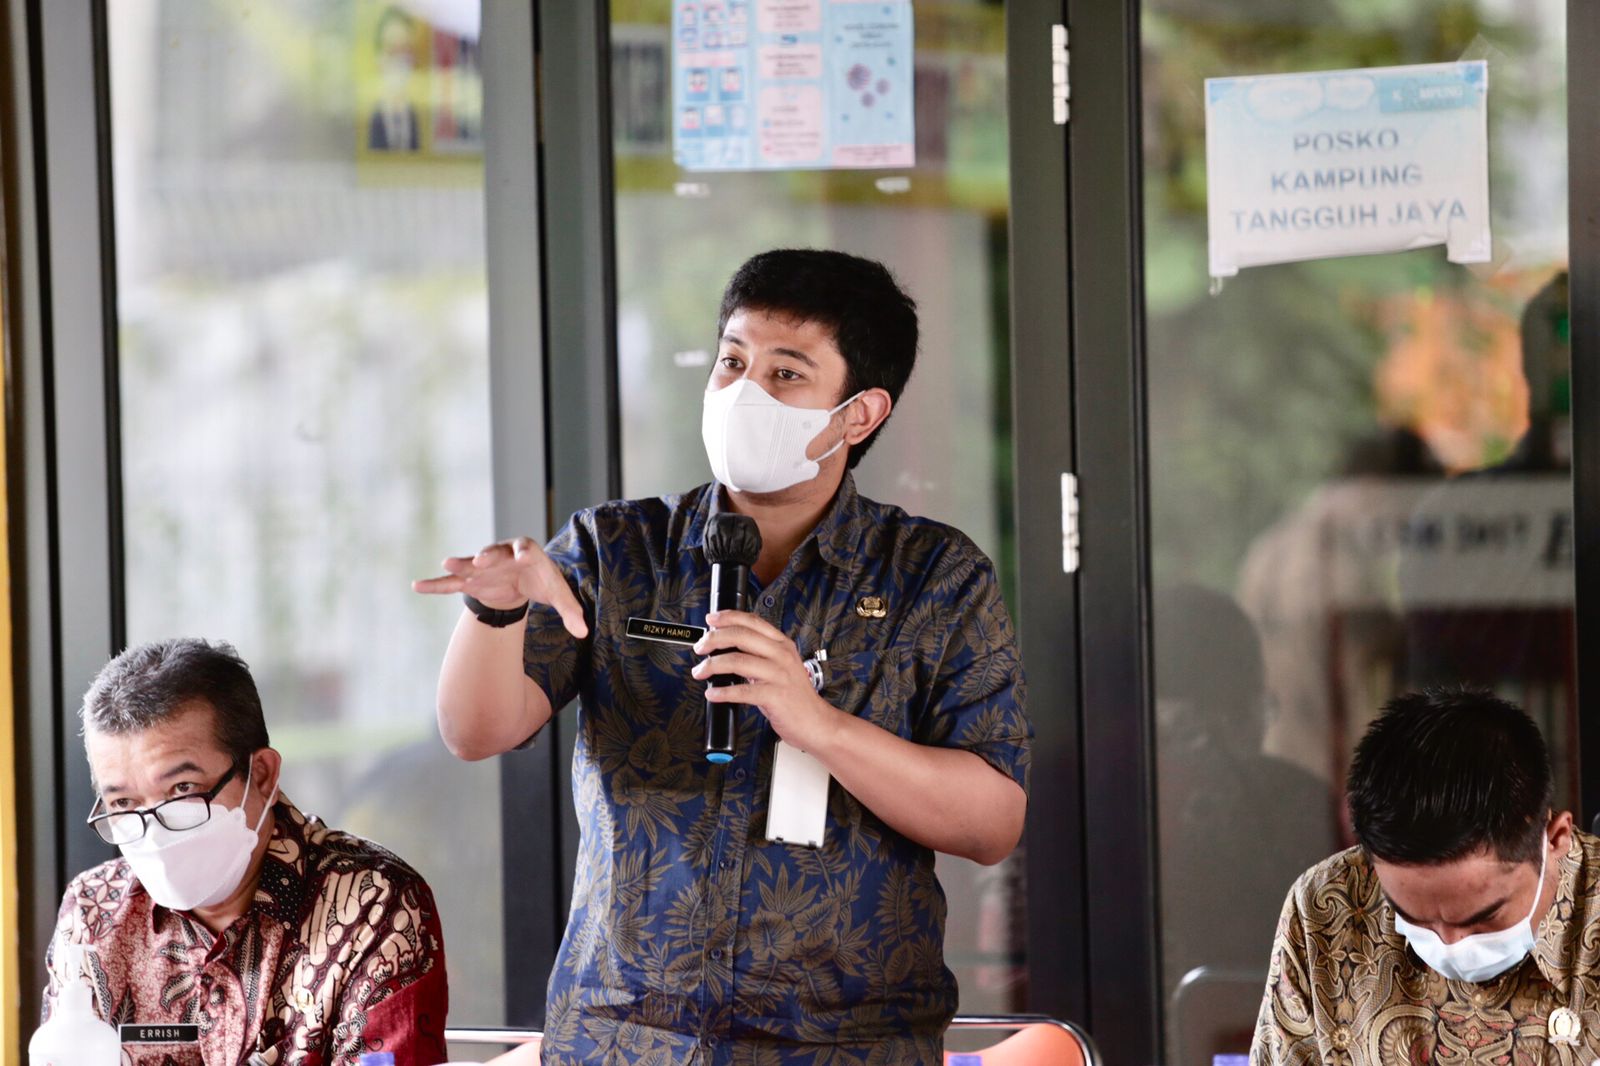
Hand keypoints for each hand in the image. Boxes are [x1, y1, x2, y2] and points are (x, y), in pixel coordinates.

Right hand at [413, 537, 588, 638]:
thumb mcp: (558, 595)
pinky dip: (436, 585)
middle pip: (495, 552)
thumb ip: (571, 611)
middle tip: (481, 559)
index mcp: (528, 553)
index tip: (522, 555)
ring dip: (459, 564)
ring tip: (447, 564)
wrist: (520, 580)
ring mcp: (483, 566)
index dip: (524, 551)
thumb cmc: (542, 583)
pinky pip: (451, 583)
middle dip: (488, 555)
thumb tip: (584, 632)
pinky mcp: (470, 580)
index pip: (527, 549)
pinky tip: (417, 586)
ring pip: (469, 564)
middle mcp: (503, 555)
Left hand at [691, 610, 840, 751]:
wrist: (815, 722)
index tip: (711, 620)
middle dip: (714, 639)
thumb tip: (726, 648)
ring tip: (701, 672)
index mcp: (782, 644)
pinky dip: (722, 692)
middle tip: (700, 648)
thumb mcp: (781, 666)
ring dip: (712, 666)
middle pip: (741, 636)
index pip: (752, 621)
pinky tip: (712, 694)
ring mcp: (779, 675)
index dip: (728, 617)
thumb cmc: (795, 696)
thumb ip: (759, 654)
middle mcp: (781, 656)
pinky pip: (742, 691)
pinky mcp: (775, 696)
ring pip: (737, 661)